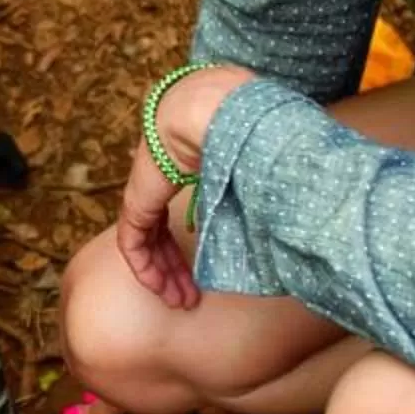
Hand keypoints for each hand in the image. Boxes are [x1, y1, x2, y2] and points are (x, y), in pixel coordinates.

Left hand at [118, 64, 255, 306]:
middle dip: (175, 268)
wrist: (209, 111)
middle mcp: (158, 180)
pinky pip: (132, 244)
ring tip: (181, 302)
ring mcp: (144, 190)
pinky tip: (160, 289)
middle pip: (161, 234)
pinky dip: (145, 269)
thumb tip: (281, 212)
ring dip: (163, 276)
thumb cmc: (238, 130)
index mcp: (182, 167)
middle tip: (190, 298)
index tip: (202, 273)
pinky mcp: (136, 201)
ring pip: (147, 243)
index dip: (185, 246)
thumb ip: (253, 190)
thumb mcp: (249, 168)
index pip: (175, 215)